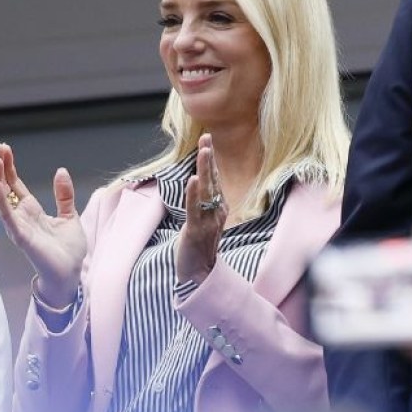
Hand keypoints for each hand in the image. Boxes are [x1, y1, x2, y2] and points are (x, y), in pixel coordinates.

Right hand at [0, 141, 85, 305]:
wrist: (71, 274)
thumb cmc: (67, 249)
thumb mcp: (69, 216)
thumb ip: (64, 195)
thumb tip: (61, 170)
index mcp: (31, 211)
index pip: (15, 184)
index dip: (9, 166)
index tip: (3, 148)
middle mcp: (21, 217)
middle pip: (5, 188)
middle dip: (0, 168)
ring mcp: (19, 227)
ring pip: (2, 200)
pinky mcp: (22, 237)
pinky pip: (8, 217)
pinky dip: (2, 202)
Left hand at [177, 134, 225, 285]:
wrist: (199, 275)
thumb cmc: (199, 247)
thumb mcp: (203, 221)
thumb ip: (204, 203)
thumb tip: (200, 182)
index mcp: (218, 208)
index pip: (214, 178)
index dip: (210, 159)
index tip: (206, 140)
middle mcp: (217, 212)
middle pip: (213, 179)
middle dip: (208, 157)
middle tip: (206, 137)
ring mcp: (208, 221)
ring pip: (206, 190)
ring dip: (204, 169)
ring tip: (203, 150)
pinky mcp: (197, 230)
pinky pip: (195, 209)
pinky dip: (193, 194)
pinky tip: (193, 179)